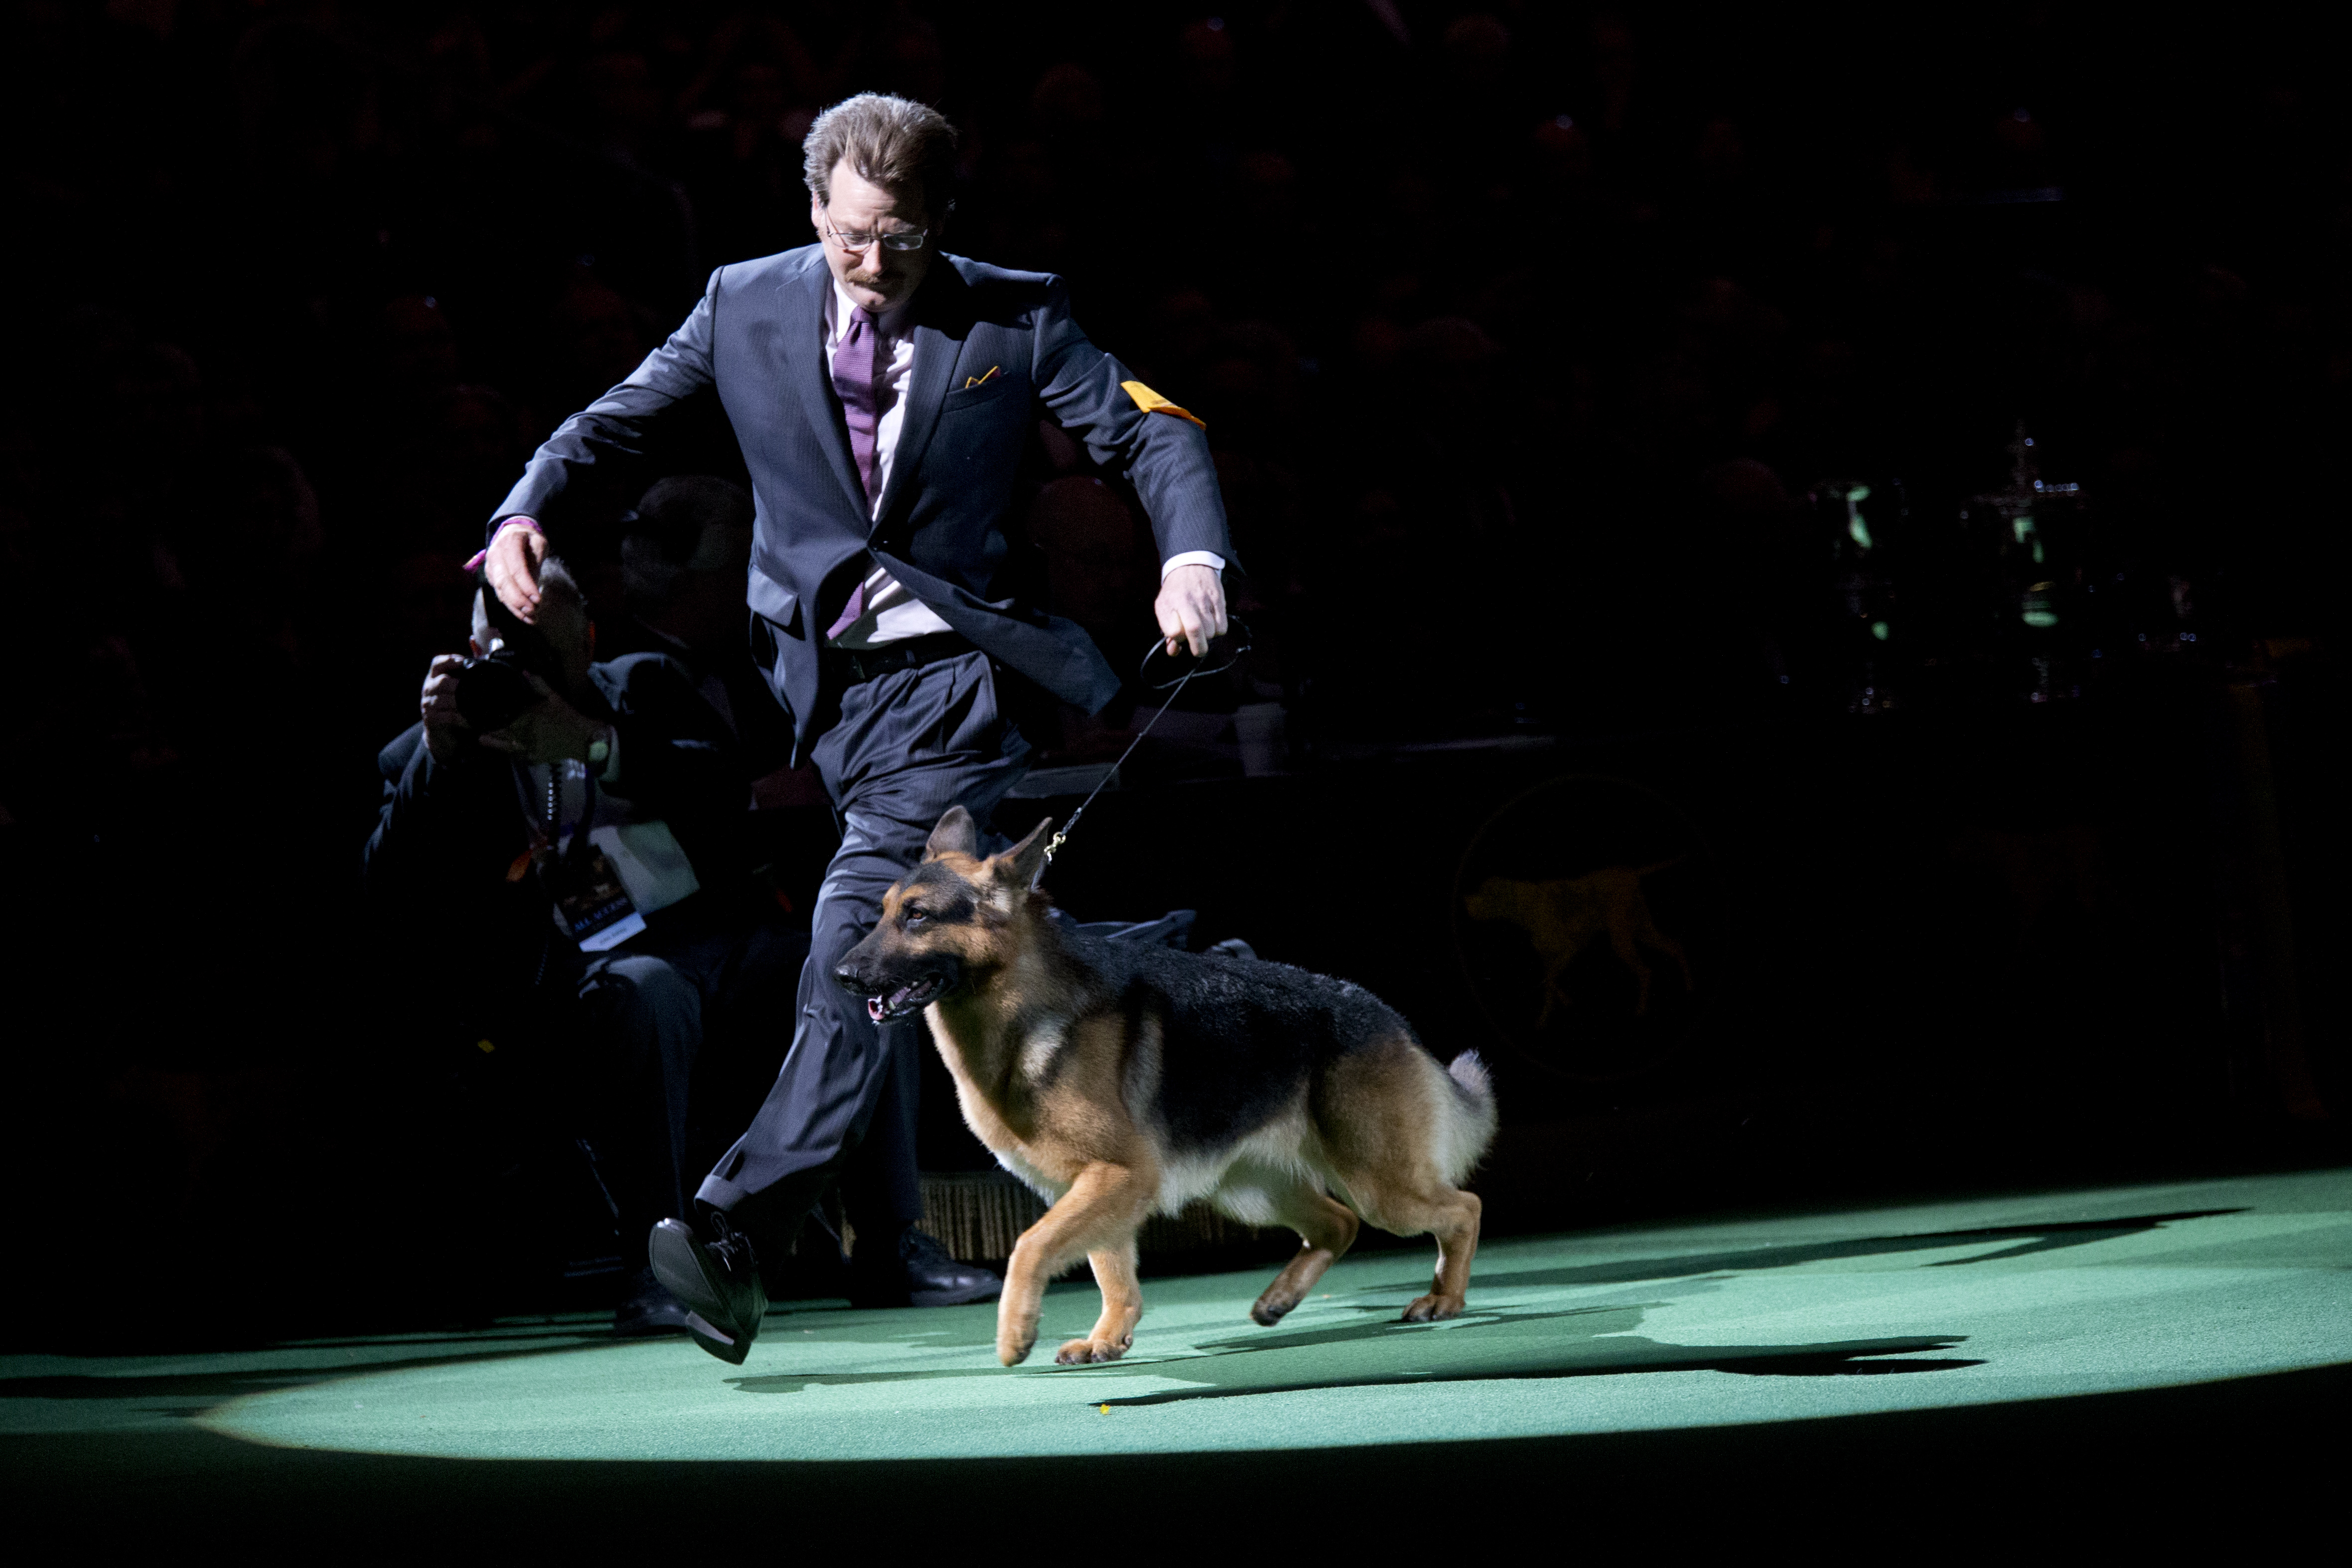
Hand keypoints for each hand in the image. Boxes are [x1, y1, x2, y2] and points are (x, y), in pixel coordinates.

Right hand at [420, 654, 472, 763]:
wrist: (443, 734)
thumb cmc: (455, 708)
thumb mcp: (458, 691)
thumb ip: (467, 679)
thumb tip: (489, 663)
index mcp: (435, 678)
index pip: (437, 663)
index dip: (450, 660)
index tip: (465, 662)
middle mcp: (429, 689)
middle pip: (442, 681)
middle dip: (460, 684)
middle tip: (476, 689)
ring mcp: (428, 704)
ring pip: (444, 699)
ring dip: (462, 703)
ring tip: (477, 706)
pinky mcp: (431, 719)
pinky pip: (447, 716)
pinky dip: (461, 718)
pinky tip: (470, 720)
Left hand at [476, 671, 607, 765]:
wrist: (583, 739)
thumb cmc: (568, 717)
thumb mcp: (554, 697)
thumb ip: (538, 684)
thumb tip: (524, 671)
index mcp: (528, 716)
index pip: (502, 713)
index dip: (488, 711)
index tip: (475, 706)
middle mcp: (524, 732)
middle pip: (498, 729)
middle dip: (484, 726)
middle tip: (471, 721)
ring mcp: (527, 747)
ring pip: (503, 744)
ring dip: (491, 740)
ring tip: (480, 737)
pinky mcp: (531, 757)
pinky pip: (514, 754)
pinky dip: (505, 750)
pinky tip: (498, 747)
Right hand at [485, 519, 547, 622]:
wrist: (511, 530)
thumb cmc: (529, 538)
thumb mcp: (539, 543)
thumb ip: (536, 563)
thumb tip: (534, 589)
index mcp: (509, 543)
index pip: (516, 569)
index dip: (526, 586)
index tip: (538, 600)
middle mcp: (495, 555)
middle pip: (504, 582)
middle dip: (518, 600)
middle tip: (533, 613)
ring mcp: (491, 566)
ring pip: (500, 590)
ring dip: (515, 608)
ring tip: (532, 619)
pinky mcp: (491, 576)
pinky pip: (500, 593)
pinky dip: (512, 606)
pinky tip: (524, 616)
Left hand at [1154, 563, 1227, 658]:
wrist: (1190, 566)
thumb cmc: (1175, 592)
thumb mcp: (1163, 607)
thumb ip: (1167, 630)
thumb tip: (1174, 651)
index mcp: (1173, 602)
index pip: (1175, 631)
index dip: (1178, 640)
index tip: (1178, 637)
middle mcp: (1190, 600)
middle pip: (1196, 632)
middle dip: (1197, 646)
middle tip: (1195, 645)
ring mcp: (1206, 600)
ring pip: (1211, 633)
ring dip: (1207, 637)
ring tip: (1202, 629)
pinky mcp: (1220, 600)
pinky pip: (1222, 627)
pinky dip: (1217, 631)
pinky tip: (1211, 624)